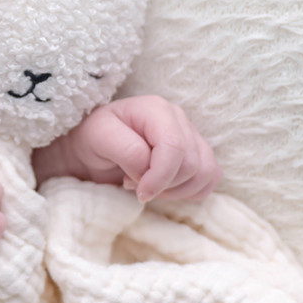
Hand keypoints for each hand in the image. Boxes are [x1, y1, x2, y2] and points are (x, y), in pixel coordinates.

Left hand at [50, 95, 220, 203]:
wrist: (93, 147)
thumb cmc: (94, 139)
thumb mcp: (99, 138)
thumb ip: (127, 151)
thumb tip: (150, 170)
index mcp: (156, 109)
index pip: (174, 147)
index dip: (160, 177)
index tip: (139, 193)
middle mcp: (178, 118)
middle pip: (191, 164)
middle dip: (164, 185)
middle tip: (135, 184)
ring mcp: (190, 135)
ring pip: (205, 173)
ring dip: (177, 191)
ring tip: (148, 185)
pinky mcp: (197, 153)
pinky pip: (210, 178)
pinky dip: (191, 191)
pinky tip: (166, 189)